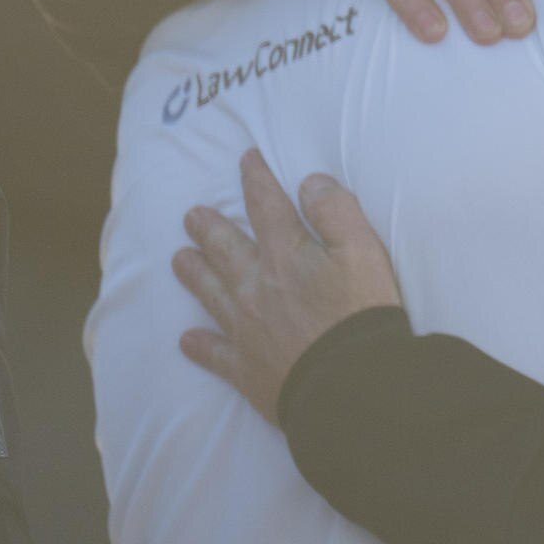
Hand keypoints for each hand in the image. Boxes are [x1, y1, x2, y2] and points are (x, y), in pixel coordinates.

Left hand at [176, 152, 407, 421]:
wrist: (350, 384)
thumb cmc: (362, 315)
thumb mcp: (363, 251)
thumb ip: (335, 212)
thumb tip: (309, 182)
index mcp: (285, 255)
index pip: (266, 206)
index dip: (256, 179)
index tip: (246, 160)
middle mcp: (256, 286)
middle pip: (225, 248)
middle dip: (208, 228)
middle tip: (191, 216)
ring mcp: (246, 328)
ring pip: (210, 293)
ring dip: (194, 274)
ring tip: (179, 260)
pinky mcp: (246, 367)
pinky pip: (215, 353)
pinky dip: (200, 345)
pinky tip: (187, 340)